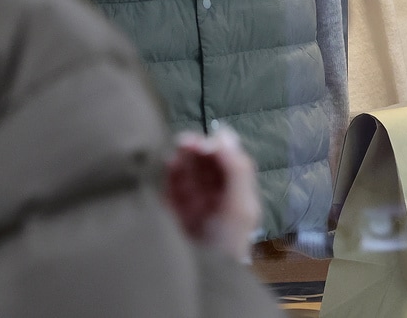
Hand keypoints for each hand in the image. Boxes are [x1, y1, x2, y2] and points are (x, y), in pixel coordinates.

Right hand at [166, 123, 260, 263]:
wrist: (205, 273)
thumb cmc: (228, 241)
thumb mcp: (241, 206)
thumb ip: (237, 170)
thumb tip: (225, 134)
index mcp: (234, 187)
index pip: (225, 157)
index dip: (216, 147)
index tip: (204, 145)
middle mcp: (213, 190)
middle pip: (203, 159)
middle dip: (196, 147)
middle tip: (185, 142)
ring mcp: (191, 197)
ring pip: (185, 167)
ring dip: (181, 157)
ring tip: (175, 153)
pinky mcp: (172, 206)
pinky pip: (169, 182)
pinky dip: (168, 171)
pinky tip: (166, 164)